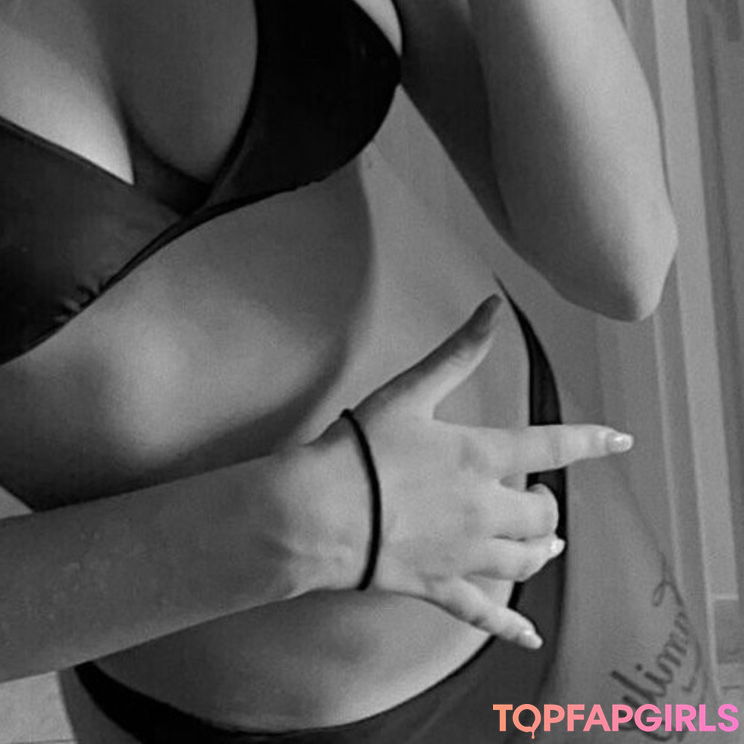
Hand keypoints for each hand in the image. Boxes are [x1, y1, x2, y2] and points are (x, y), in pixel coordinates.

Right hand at [313, 295, 632, 646]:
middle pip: (542, 515)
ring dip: (542, 550)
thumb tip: (493, 307)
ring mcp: (465, 554)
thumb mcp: (410, 391)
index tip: (621, 439)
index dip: (590, 441)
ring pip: (525, 561)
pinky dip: (513, 627)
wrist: (322, 512)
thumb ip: (457, 351)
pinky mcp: (441, 586)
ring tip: (547, 542)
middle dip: (547, 503)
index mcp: (480, 457)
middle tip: (536, 492)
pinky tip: (531, 636)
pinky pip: (487, 613)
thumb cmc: (362, 447)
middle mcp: (484, 510)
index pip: (550, 447)